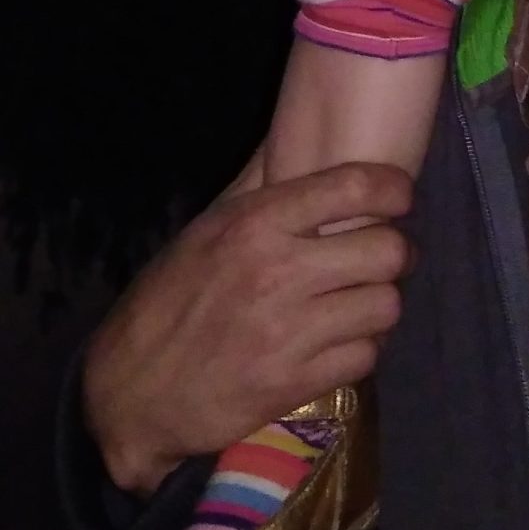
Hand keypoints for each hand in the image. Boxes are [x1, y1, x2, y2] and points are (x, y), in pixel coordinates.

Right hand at [80, 163, 414, 498]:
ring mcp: (290, 333)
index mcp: (255, 224)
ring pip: (384, 306)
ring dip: (380, 302)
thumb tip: (297, 135)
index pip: (353, 187)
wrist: (129, 393)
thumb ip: (259, 186)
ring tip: (363, 300)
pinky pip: (365, 357)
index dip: (393, 189)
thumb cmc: (168, 299)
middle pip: (386, 250)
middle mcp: (279, 273)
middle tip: (385, 257)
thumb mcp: (205, 229)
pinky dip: (361, 348)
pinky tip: (343, 341)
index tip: (399, 198)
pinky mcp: (295, 385)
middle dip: (396, 251)